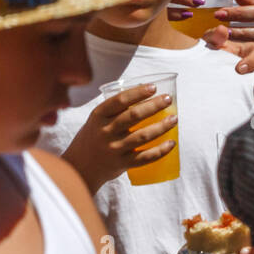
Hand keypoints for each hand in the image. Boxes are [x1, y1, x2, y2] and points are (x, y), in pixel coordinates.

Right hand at [61, 85, 176, 192]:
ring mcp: (113, 149)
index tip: (154, 87)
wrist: (80, 166)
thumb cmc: (94, 137)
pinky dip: (160, 151)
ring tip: (174, 119)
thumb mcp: (97, 120)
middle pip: (133, 116)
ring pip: (142, 136)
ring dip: (161, 127)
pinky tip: (171, 143)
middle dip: (154, 105)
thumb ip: (116, 110)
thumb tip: (146, 94)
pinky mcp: (121, 164)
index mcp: (99, 116)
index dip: (138, 92)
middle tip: (168, 99)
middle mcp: (105, 131)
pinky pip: (144, 157)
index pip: (120, 100)